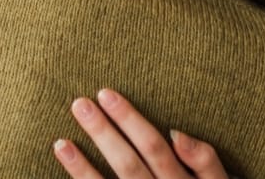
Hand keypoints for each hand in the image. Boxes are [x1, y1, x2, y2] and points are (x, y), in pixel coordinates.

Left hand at [53, 89, 226, 178]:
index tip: (106, 94)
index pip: (153, 146)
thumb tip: (175, 132)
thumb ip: (205, 160)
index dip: (129, 120)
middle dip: (102, 132)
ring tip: (60, 143)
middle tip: (78, 103)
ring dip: (82, 168)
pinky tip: (69, 170)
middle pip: (127, 164)